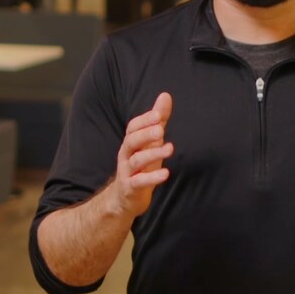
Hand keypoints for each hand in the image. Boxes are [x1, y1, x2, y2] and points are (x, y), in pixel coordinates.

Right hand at [112, 92, 173, 217]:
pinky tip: (165, 174)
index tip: (158, 115)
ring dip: (152, 154)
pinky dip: (152, 178)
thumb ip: (158, 121)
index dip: (144, 120)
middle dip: (145, 134)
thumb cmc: (140, 166)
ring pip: (136, 161)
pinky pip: (139, 182)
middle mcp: (126, 155)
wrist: (124, 198)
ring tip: (169, 148)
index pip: (133, 127)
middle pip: (131, 141)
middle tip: (161, 129)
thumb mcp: (150, 142)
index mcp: (131, 143)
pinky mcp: (131, 188)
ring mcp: (127, 172)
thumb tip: (165, 95)